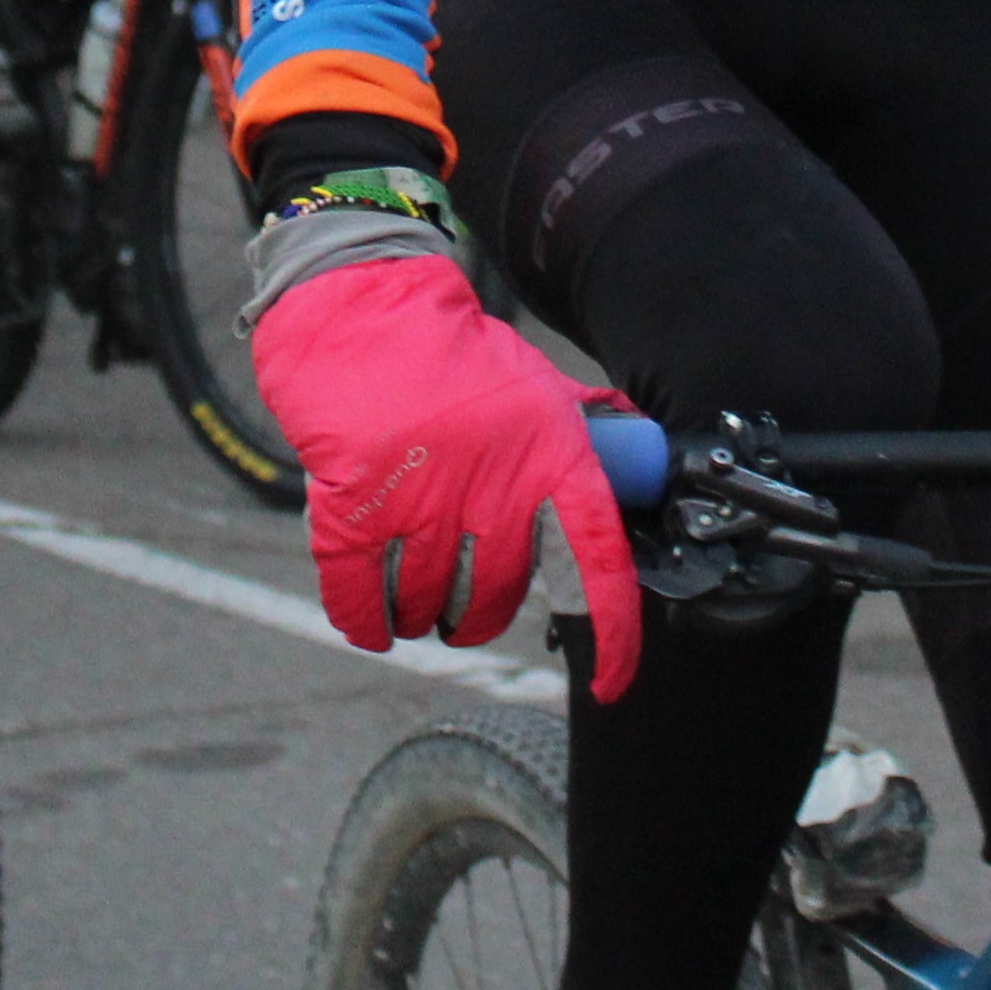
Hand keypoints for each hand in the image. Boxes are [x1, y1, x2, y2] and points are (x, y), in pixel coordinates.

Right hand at [250, 251, 639, 700]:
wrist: (360, 305)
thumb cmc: (449, 350)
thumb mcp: (534, 381)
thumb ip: (582, 426)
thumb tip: (637, 444)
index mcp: (549, 455)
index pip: (598, 565)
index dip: (614, 638)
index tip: (612, 684)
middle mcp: (492, 485)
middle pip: (500, 600)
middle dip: (481, 614)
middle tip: (465, 598)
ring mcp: (420, 500)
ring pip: (431, 607)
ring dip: (422, 614)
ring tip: (414, 590)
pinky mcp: (352, 508)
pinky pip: (362, 602)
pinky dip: (367, 621)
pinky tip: (372, 619)